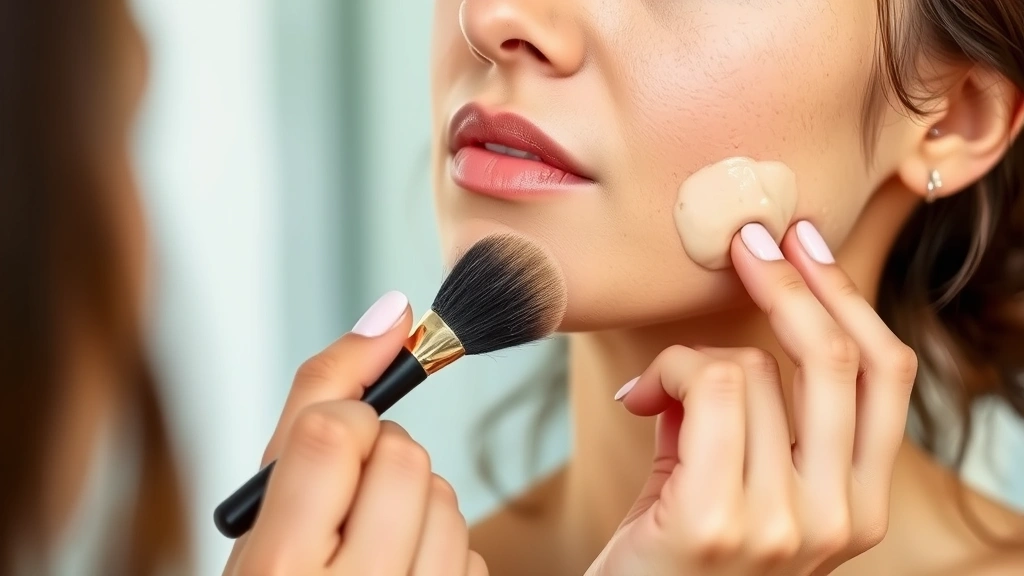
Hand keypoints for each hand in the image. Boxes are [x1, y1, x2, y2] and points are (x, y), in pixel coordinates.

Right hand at [223, 291, 488, 575]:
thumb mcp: (265, 506)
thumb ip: (316, 401)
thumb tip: (393, 310)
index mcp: (275, 568)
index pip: (335, 431)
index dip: (343, 422)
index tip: (338, 442)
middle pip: (406, 458)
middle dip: (382, 463)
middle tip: (349, 505)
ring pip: (448, 500)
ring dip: (419, 506)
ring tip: (373, 547)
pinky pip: (475, 553)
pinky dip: (444, 553)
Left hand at [587, 222, 917, 575]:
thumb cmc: (674, 552)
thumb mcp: (738, 484)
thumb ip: (755, 417)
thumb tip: (732, 328)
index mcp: (858, 506)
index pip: (885, 376)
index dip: (848, 296)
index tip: (807, 243)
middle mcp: (837, 518)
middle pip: (836, 357)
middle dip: (789, 279)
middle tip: (745, 239)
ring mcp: (783, 524)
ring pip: (751, 367)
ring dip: (690, 360)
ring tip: (653, 396)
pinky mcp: (717, 518)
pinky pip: (710, 384)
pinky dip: (669, 370)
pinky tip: (637, 400)